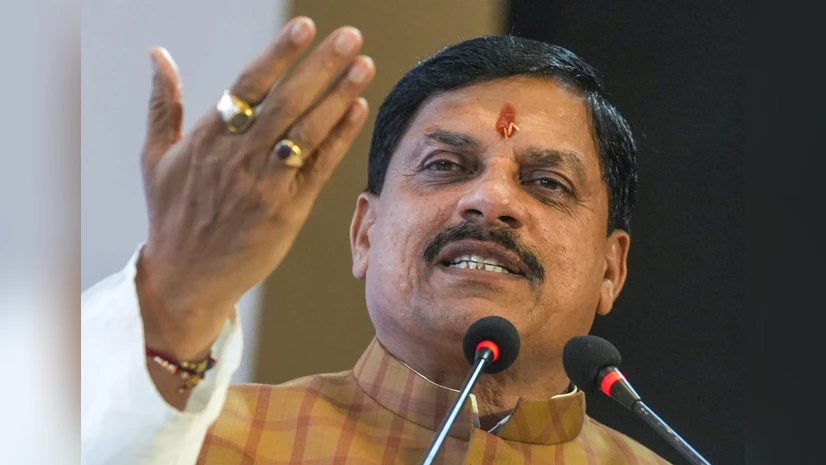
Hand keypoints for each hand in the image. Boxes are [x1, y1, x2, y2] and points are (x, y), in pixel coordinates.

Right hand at [136, 17, 374, 359]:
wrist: (185, 278)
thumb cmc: (171, 215)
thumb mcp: (156, 158)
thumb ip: (163, 104)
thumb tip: (158, 55)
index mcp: (207, 139)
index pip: (248, 85)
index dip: (279, 55)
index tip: (305, 27)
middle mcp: (238, 158)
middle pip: (286, 102)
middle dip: (320, 66)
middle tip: (350, 37)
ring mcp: (264, 185)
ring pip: (306, 132)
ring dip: (338, 96)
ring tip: (363, 66)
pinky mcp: (287, 210)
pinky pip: (318, 167)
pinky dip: (339, 137)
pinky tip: (357, 109)